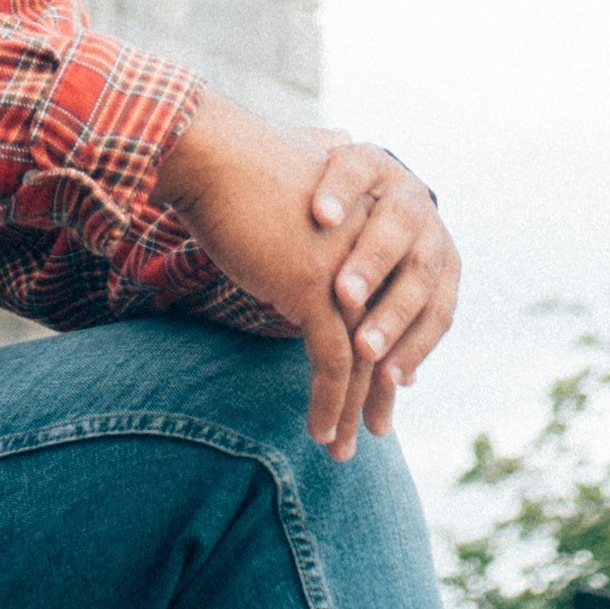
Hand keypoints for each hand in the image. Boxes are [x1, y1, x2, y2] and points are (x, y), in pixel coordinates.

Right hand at [155, 92, 459, 456]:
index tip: (382, 393)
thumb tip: (326, 202)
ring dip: (352, 411)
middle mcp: (377, 254)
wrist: (215, 158)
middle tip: (374, 432)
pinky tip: (320, 432)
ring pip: (364, 359)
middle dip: (378, 394)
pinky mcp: (319, 290)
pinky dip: (327, 404)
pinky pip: (332, 363)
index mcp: (380, 233)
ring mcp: (352, 272)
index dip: (390, 355)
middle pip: (386, 338)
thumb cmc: (244, 173)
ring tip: (341, 450)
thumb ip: (324, 213)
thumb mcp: (299, 200)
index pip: (394, 308)